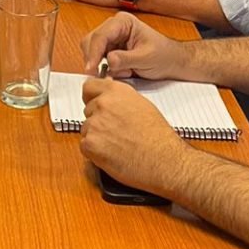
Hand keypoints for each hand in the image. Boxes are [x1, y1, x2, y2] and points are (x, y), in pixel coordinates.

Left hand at [79, 76, 191, 195]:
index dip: (92, 98)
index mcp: (116, 91)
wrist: (163, 160)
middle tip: (116, 132)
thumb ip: (121, 98)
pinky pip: (85, 146)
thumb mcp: (141, 105)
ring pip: (86, 130)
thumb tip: (108, 95)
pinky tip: (112, 154)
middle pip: (88, 111)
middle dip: (98, 121)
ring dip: (97, 137)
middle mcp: (103, 104)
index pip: (89, 88)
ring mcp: (94, 124)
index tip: (93, 103)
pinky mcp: (90, 144)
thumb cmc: (158, 136)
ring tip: (118, 145)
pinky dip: (94, 152)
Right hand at [81, 13, 189, 81]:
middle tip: (97, 75)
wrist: (172, 62)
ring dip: (100, 65)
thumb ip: (127, 59)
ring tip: (123, 72)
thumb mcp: (147, 58)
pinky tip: (123, 73)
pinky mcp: (109, 51)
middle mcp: (113, 28)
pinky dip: (106, 70)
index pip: (101, 35)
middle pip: (91, 41)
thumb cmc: (164, 55)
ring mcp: (110, 39)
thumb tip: (109, 60)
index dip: (94, 53)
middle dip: (94, 59)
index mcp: (123, 22)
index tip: (90, 68)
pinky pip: (98, 61)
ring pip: (91, 51)